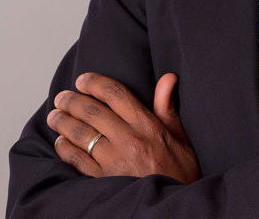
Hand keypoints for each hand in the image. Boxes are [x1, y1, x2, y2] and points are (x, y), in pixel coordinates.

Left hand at [46, 72, 200, 183]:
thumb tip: (168, 78)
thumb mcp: (179, 136)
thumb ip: (167, 107)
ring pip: (81, 134)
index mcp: (147, 125)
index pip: (117, 95)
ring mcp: (113, 161)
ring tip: (55, 116)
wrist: (173, 205)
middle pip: (94, 112)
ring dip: (64, 122)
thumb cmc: (178, 171)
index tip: (83, 79)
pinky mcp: (102, 180)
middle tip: (62, 96)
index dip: (96, 83)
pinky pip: (77, 160)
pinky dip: (65, 148)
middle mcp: (128, 140)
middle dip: (73, 101)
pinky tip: (61, 141)